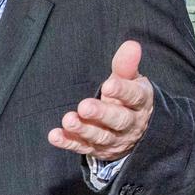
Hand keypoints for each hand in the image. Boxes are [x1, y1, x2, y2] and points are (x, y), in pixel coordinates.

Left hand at [48, 40, 152, 160]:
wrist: (135, 133)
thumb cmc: (128, 98)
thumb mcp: (131, 81)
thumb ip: (126, 65)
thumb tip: (131, 44)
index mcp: (140, 103)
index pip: (135, 97)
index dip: (123, 92)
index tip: (109, 85)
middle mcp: (130, 124)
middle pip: (118, 120)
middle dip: (101, 114)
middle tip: (84, 106)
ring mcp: (113, 140)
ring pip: (100, 136)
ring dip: (83, 129)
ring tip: (68, 120)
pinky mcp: (97, 150)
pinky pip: (82, 147)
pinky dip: (68, 143)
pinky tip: (54, 136)